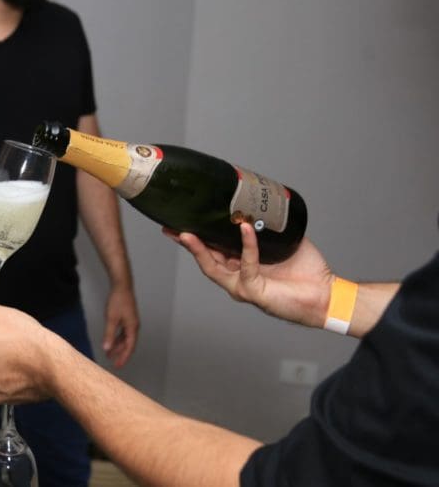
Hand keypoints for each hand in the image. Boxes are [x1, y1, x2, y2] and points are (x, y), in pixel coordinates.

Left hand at [102, 285, 139, 367]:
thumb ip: (109, 334)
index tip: (118, 365)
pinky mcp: (127, 318)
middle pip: (128, 344)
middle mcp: (134, 326)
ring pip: (125, 338)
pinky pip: (123, 332)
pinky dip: (118, 338)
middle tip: (113, 362)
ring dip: (118, 346)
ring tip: (110, 353)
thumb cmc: (118, 301)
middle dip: (120, 353)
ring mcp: (131, 322)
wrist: (122, 286)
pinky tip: (111, 340)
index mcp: (133, 328)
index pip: (129, 347)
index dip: (124, 357)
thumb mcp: (112, 319)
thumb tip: (107, 348)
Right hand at [164, 223, 332, 327]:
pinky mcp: (254, 291)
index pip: (213, 249)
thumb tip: (262, 204)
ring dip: (199, 250)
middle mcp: (237, 277)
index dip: (196, 237)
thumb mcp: (283, 242)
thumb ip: (270, 227)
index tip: (181, 220)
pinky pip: (246, 265)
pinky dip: (246, 246)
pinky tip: (244, 229)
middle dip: (187, 244)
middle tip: (171, 228)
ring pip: (213, 268)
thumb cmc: (306, 272)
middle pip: (205, 259)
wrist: (325, 294)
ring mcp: (243, 286)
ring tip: (189, 234)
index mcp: (241, 265)